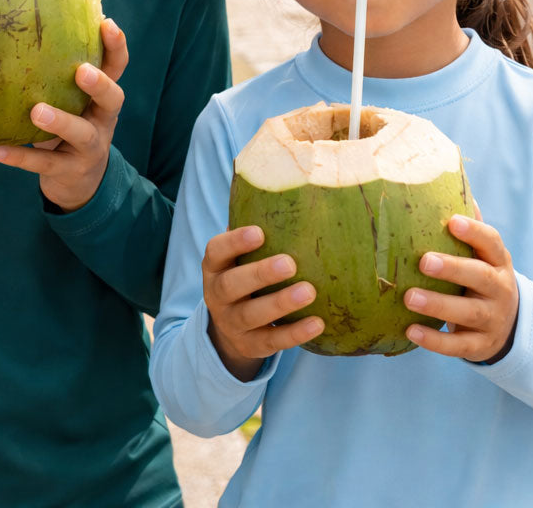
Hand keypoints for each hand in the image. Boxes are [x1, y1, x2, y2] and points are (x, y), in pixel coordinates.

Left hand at [0, 18, 126, 211]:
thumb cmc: (67, 127)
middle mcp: (102, 120)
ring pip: (81, 134)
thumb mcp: (69, 101)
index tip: (106, 23)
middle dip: (99, 84)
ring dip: (60, 121)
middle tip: (81, 71)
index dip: (116, 46)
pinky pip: (44, 164)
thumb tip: (16, 25)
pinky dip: (20, 157)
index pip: (116, 67)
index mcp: (101, 97)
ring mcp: (89, 148)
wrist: (79, 183)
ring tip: (36, 111)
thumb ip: (55, 74)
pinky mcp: (69, 171)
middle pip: (113, 99)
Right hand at [203, 225, 323, 381]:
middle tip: (290, 263)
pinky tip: (318, 323)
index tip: (259, 231)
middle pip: (233, 285)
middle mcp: (217, 295)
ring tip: (310, 291)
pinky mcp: (250, 346)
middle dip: (260, 274)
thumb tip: (292, 186)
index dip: (235, 242)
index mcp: (214, 266)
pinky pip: (271, 342)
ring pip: (252, 316)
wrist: (229, 331)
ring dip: (280, 303)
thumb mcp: (239, 256)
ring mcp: (231, 323)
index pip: (216, 251)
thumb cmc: (244, 275)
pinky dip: (294, 334)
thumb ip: (255, 228)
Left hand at [404, 210, 518, 362]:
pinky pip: (459, 346)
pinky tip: (410, 331)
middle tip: (423, 261)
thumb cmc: (482, 277)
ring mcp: (493, 319)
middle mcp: (500, 289)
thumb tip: (449, 182)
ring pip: (468, 313)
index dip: (474, 232)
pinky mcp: (481, 345)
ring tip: (409, 298)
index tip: (452, 221)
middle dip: (453, 269)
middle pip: (480, 277)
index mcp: (497, 261)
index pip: (491, 243)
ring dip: (438, 306)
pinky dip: (435, 341)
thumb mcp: (482, 254)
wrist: (510, 325)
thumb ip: (469, 227)